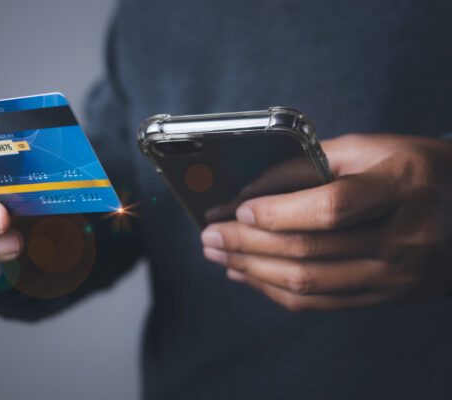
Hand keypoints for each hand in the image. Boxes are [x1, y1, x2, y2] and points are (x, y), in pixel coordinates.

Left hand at [201, 134, 451, 310]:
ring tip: (217, 255)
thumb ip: (311, 163)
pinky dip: (275, 291)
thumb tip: (252, 190)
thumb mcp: (373, 147)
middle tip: (209, 235)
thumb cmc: (418, 170)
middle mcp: (403, 239)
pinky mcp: (384, 297)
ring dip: (252, 271)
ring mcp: (395, 276)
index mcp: (402, 187)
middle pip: (308, 252)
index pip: (332, 207)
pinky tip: (247, 276)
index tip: (238, 209)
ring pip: (308, 284)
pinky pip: (320, 302)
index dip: (278, 212)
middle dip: (246, 244)